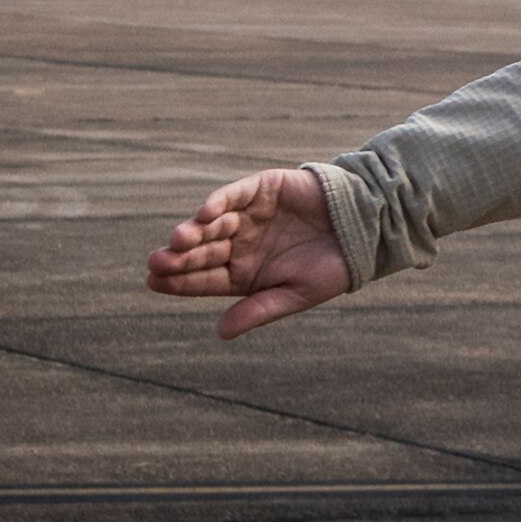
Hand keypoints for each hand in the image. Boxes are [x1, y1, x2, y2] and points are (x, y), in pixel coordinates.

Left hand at [146, 168, 348, 339]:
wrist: (366, 229)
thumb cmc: (332, 268)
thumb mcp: (295, 295)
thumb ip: (258, 310)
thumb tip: (220, 333)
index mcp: (243, 274)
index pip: (202, 279)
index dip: (178, 281)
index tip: (154, 282)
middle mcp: (240, 243)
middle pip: (201, 251)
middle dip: (178, 257)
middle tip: (157, 262)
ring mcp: (249, 215)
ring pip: (213, 223)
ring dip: (194, 230)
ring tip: (178, 240)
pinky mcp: (262, 189)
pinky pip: (235, 194)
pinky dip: (219, 201)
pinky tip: (205, 213)